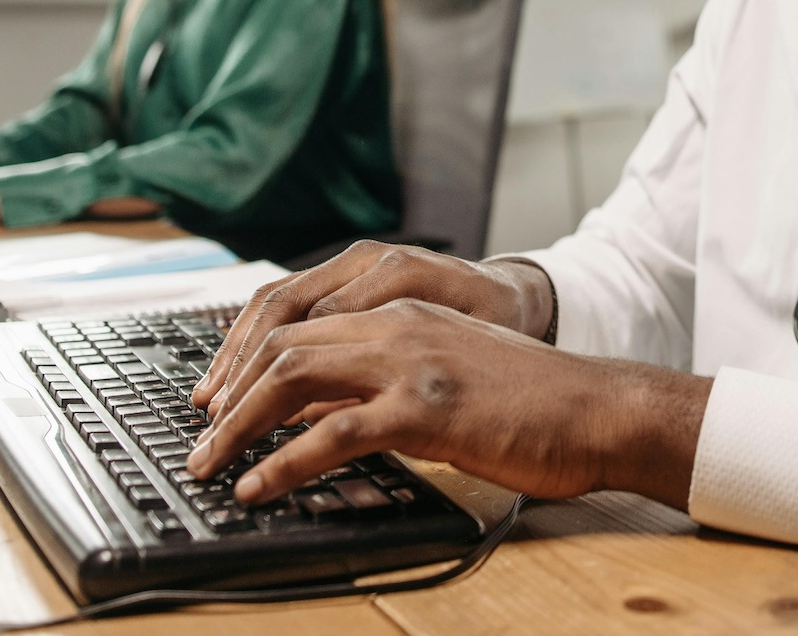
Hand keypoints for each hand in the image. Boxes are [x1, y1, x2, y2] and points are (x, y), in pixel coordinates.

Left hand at [183, 299, 708, 507]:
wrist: (598, 408)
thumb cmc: (535, 403)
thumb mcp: (450, 373)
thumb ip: (388, 380)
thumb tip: (320, 416)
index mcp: (403, 310)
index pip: (298, 321)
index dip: (244, 361)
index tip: (216, 404)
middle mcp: (398, 323)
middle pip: (280, 344)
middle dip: (226, 394)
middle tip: (199, 440)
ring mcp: (410, 361)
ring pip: (292, 378)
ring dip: (237, 426)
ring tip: (209, 466)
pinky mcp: (425, 408)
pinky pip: (332, 433)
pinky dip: (283, 462)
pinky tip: (258, 486)